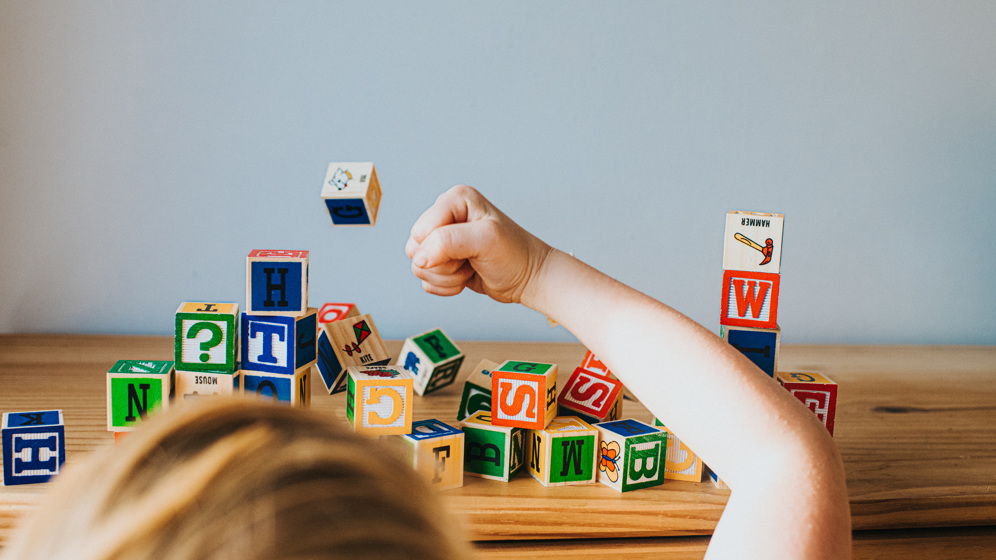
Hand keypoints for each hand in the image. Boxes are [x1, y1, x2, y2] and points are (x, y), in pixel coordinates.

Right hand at [406, 185, 551, 303]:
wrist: (528, 278)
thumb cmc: (514, 254)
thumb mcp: (485, 240)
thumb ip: (447, 242)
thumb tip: (418, 257)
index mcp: (454, 199)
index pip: (421, 231)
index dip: (439, 248)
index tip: (469, 249)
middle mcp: (445, 216)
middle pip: (415, 249)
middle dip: (443, 264)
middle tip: (470, 259)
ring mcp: (442, 240)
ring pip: (419, 267)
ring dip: (447, 277)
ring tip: (471, 267)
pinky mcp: (442, 261)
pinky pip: (426, 280)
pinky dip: (446, 286)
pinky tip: (467, 276)